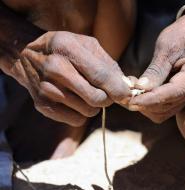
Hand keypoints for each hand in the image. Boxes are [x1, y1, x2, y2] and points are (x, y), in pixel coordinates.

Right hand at [12, 31, 130, 125]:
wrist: (27, 57)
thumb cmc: (65, 49)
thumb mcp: (86, 44)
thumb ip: (108, 64)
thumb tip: (127, 85)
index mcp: (67, 48)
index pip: (100, 76)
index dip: (118, 89)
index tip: (127, 95)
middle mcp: (55, 69)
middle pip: (96, 99)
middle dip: (108, 98)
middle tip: (106, 92)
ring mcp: (47, 89)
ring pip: (89, 112)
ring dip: (95, 106)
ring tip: (88, 93)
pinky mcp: (43, 106)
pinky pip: (77, 120)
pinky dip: (82, 113)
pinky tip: (77, 100)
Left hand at [129, 12, 184, 122]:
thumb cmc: (182, 35)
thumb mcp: (167, 47)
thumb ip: (156, 70)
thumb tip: (140, 88)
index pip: (174, 91)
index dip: (151, 99)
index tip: (132, 100)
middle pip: (169, 104)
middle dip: (146, 103)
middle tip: (126, 93)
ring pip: (166, 111)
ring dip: (147, 106)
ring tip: (132, 90)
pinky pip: (167, 108)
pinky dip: (152, 105)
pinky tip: (142, 93)